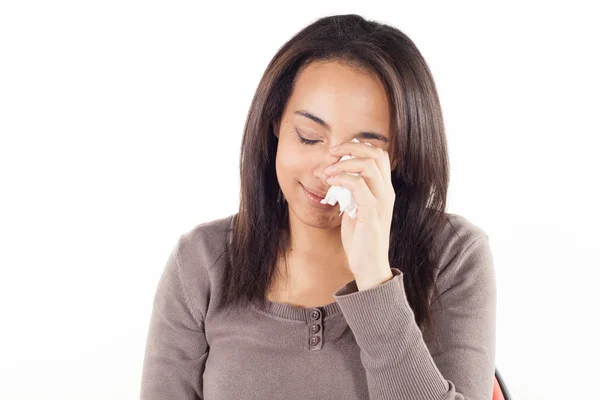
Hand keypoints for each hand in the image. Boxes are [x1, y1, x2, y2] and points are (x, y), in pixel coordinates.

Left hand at [324, 141, 395, 289]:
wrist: (369, 267)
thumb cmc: (361, 240)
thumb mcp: (356, 210)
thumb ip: (351, 193)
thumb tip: (336, 177)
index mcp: (384, 189)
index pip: (379, 154)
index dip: (358, 147)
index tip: (336, 152)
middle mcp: (387, 192)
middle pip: (376, 153)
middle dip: (350, 147)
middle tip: (330, 154)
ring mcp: (382, 202)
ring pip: (368, 165)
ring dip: (343, 163)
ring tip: (326, 171)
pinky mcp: (372, 214)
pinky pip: (359, 186)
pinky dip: (342, 179)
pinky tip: (330, 183)